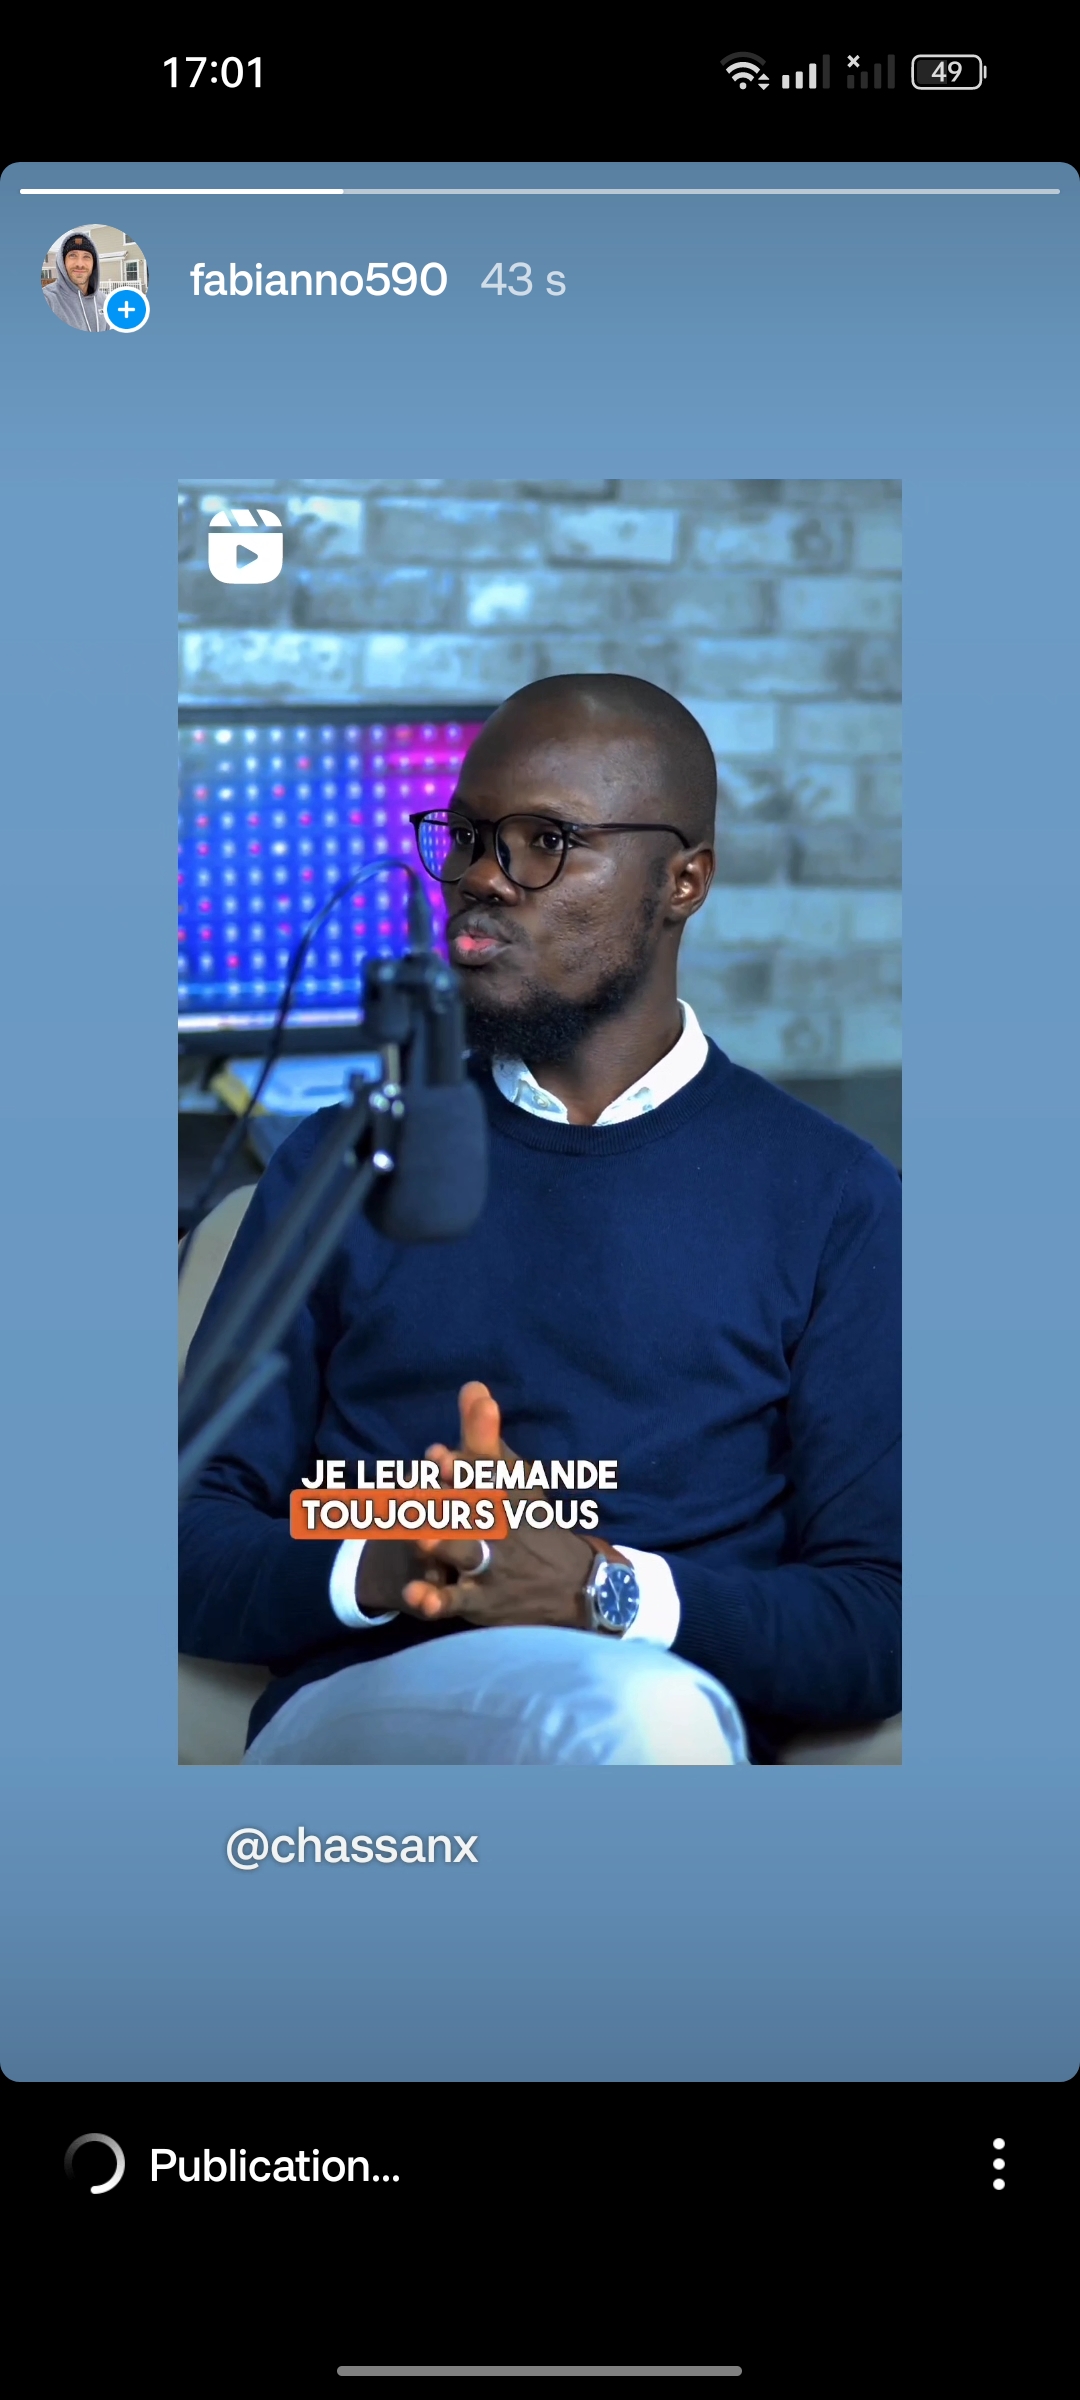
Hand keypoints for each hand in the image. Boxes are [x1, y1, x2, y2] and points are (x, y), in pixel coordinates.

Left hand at [387, 1382, 595, 1631]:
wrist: (575, 1585)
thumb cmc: (531, 1523)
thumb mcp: (514, 1478)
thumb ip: (485, 1435)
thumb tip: (472, 1386)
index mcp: (503, 1492)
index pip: (485, 1473)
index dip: (462, 1465)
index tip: (438, 1455)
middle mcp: (497, 1527)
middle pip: (472, 1510)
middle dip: (447, 1500)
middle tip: (412, 1491)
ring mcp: (489, 1566)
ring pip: (464, 1555)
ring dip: (444, 1547)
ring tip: (421, 1539)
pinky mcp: (479, 1600)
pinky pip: (455, 1603)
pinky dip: (436, 1600)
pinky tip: (415, 1595)